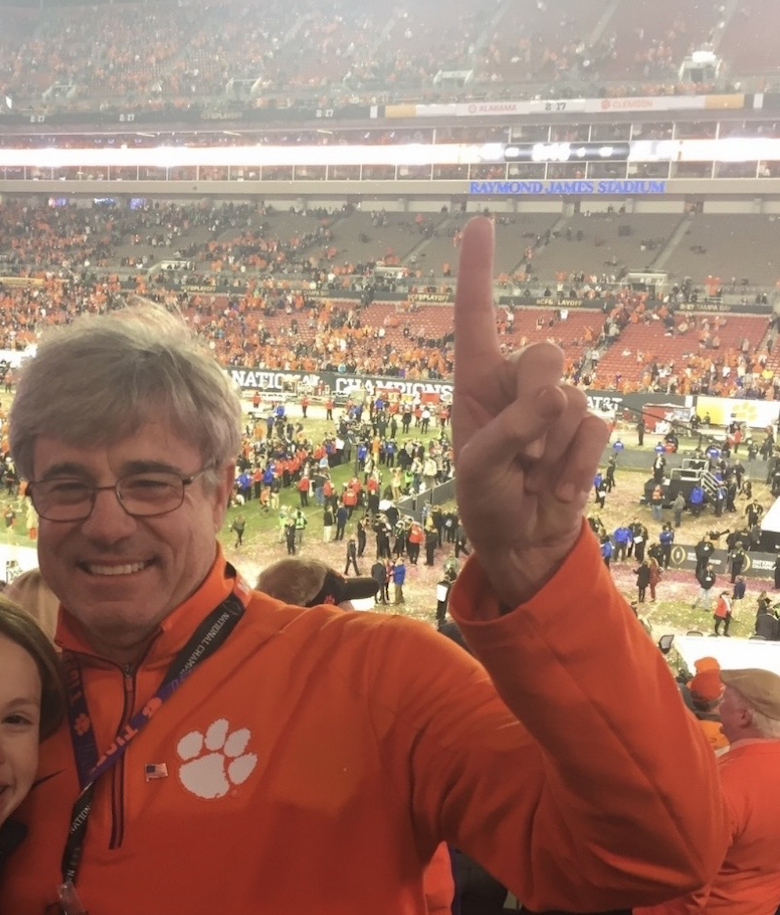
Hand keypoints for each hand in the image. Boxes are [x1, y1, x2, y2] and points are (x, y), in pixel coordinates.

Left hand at [452, 217, 608, 604]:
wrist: (521, 539)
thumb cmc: (485, 499)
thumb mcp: (478, 469)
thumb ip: (508, 431)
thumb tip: (556, 398)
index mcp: (476, 382)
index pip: (475, 318)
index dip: (477, 272)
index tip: (480, 222)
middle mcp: (516, 384)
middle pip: (545, 356)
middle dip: (536, 405)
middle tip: (520, 453)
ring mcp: (554, 404)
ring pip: (571, 397)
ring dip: (551, 447)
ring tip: (532, 474)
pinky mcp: (585, 428)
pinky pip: (593, 427)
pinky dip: (574, 464)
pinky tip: (557, 484)